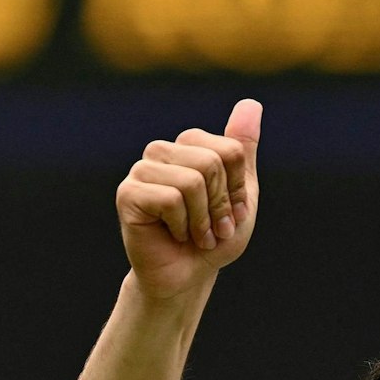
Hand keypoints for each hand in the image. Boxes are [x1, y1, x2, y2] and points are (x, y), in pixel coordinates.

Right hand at [117, 98, 261, 298]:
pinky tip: (174, 236)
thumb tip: (251, 102)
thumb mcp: (240, 194)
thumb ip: (242, 150)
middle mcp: (162, 150)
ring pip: (192, 180)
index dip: (236, 190)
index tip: (230, 214)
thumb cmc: (212, 238)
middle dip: (220, 205)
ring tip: (195, 235)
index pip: (230, 150)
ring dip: (202, 219)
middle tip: (212, 229)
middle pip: (211, 162)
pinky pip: (170, 199)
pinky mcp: (127, 193)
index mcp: (189, 145)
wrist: (186, 277)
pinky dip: (182, 226)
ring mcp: (142, 170)